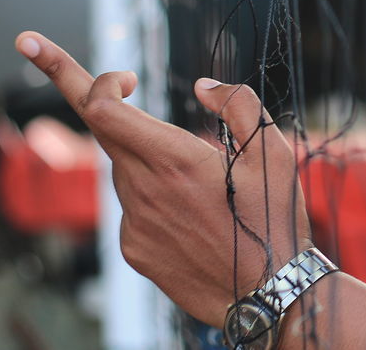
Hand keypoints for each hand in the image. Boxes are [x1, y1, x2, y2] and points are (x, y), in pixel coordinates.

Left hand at [14, 31, 312, 325]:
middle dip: (90, 92)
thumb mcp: (274, 153)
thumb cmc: (275, 220)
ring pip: (123, 168)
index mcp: (175, 160)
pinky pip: (132, 206)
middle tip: (91, 69)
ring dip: (142, 153)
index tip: (127, 76)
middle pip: (100, 130)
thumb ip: (240, 106)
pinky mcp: (134, 248)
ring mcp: (135, 222)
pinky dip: (151, 194)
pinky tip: (192, 212)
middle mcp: (145, 189)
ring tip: (193, 174)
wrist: (268, 295)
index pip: (101, 109)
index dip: (101, 81)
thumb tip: (203, 86)